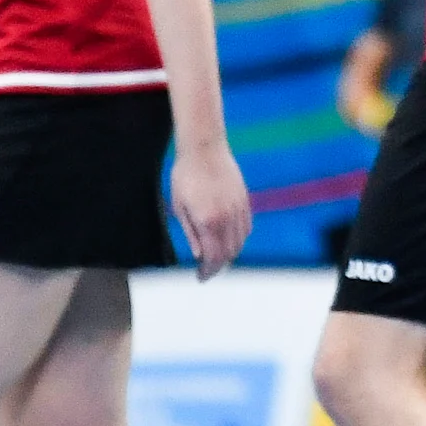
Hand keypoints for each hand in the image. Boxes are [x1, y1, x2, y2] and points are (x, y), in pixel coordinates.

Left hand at [169, 134, 251, 277]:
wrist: (204, 149)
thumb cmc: (186, 175)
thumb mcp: (179, 206)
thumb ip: (191, 234)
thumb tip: (199, 256)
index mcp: (208, 221)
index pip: (213, 257)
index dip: (208, 271)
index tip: (201, 277)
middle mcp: (227, 218)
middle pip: (229, 252)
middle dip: (219, 265)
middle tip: (208, 269)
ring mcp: (238, 209)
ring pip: (240, 241)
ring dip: (230, 253)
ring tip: (217, 256)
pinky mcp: (245, 200)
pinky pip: (246, 227)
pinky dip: (240, 238)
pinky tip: (229, 239)